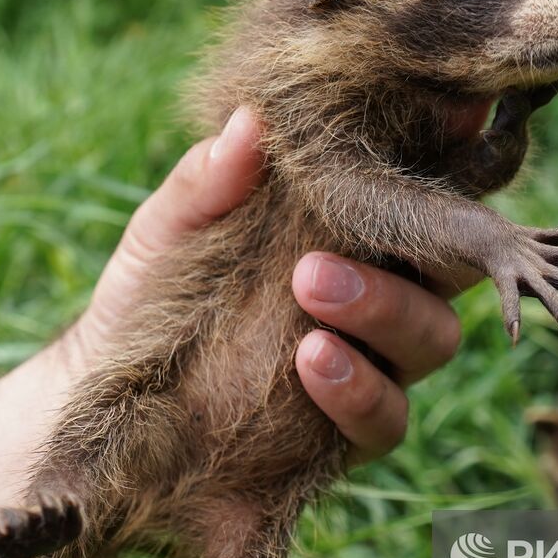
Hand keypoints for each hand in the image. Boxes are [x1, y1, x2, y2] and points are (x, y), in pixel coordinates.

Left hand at [67, 107, 461, 462]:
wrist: (102, 404)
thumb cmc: (146, 299)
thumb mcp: (164, 233)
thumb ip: (206, 182)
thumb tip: (252, 119)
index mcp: (350, 238)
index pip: (422, 199)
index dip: (450, 159)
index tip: (455, 119)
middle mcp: (376, 302)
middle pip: (454, 267)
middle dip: (424, 247)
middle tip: (328, 253)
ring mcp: (371, 371)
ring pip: (435, 338)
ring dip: (387, 314)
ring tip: (311, 301)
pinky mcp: (348, 438)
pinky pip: (386, 419)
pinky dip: (358, 390)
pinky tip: (311, 364)